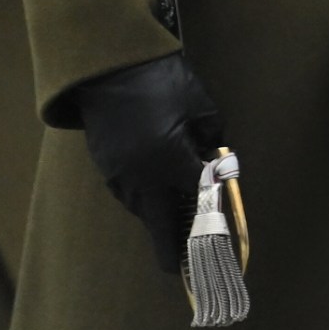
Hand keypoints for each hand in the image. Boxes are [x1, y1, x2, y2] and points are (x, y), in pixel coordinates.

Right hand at [66, 53, 226, 271]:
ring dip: (164, 219)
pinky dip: (149, 199)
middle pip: (162, 228)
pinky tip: (163, 193)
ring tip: (184, 223)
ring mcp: (120, 178)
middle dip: (177, 247)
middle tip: (190, 261)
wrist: (109, 68)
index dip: (213, 222)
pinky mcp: (107, 170)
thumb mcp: (202, 109)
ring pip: (146, 212)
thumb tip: (217, 166)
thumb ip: (213, 143)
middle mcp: (142, 179)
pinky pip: (132, 196)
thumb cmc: (164, 81)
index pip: (199, 206)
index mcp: (170, 163)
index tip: (221, 244)